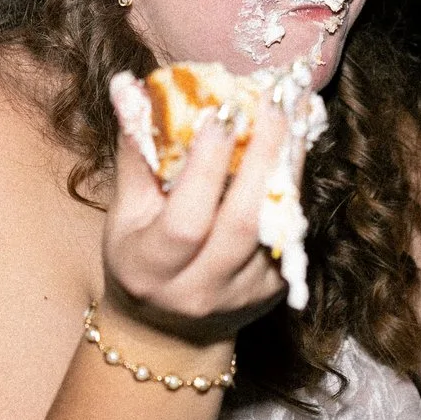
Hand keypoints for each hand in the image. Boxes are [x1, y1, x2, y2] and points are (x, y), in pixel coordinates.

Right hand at [101, 101, 285, 345]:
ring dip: (289, 167)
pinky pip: (289, 234)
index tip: (222, 113)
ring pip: (274, 227)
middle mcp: (197, 290)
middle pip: (240, 224)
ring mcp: (241, 295)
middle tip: (274, 103)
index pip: (185, 222)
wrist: (168, 330)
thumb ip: (135, 154)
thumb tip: (134, 90)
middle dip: (261, 158)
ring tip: (296, 115)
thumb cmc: (140, 257)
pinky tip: (296, 149)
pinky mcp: (273, 292)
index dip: (205, 168)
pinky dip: (293, 188)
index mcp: (151, 270)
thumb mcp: (124, 213)